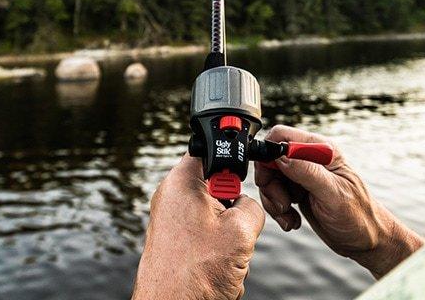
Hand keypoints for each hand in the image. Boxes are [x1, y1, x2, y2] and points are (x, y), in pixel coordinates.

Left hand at [132, 154, 264, 299]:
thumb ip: (252, 205)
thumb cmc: (194, 275)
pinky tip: (217, 272)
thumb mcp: (240, 231)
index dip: (231, 161)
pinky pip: (207, 237)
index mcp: (181, 182)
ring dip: (229, 237)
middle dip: (233, 211)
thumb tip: (250, 205)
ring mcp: (172, 222)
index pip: (210, 149)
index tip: (240, 181)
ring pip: (216, 217)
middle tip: (232, 231)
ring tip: (224, 259)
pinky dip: (218, 253)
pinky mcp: (176, 244)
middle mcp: (172, 197)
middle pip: (217, 188)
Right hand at [254, 125, 423, 278]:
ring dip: (274, 201)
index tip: (268, 179)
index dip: (269, 155)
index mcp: (320, 149)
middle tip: (283, 205)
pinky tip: (292, 221)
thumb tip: (281, 157)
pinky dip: (278, 210)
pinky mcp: (299, 191)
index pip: (282, 136)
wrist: (366, 241)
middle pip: (271, 159)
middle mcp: (309, 158)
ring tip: (289, 216)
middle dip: (270, 184)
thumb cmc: (358, 216)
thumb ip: (307, 172)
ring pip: (271, 178)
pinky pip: (276, 194)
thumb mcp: (333, 194)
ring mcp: (303, 175)